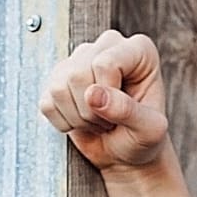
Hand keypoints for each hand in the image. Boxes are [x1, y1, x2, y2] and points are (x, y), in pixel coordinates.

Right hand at [40, 29, 168, 173]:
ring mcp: (80, 58)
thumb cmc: (143, 138)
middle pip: (78, 74)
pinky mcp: (58, 78)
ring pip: (59, 88)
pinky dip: (64, 123)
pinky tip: (82, 122)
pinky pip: (47, 103)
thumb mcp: (149, 131)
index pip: (105, 63)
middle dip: (92, 111)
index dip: (109, 95)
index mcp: (138, 50)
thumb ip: (128, 111)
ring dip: (78, 118)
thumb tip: (92, 95)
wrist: (126, 151)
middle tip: (110, 121)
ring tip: (98, 121)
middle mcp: (108, 45)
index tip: (124, 113)